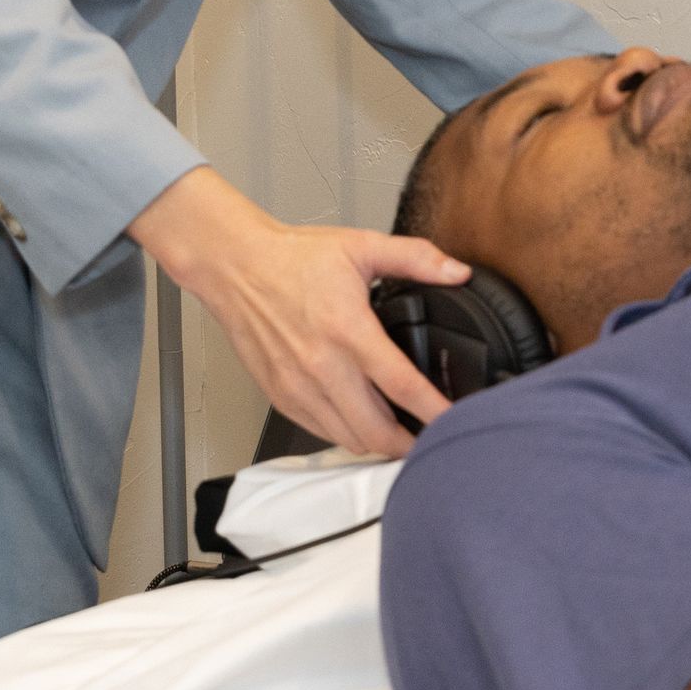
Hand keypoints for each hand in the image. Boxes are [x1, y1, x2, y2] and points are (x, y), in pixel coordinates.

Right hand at [129, 166, 467, 456]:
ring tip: (402, 433)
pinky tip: (363, 422)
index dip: (434, 410)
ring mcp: (298, 387)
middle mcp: (322, 366)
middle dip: (411, 442)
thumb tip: (457, 271)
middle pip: (376, 430)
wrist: (233, 266)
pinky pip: (322, 432)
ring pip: (350, 439)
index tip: (456, 419)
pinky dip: (348, 434)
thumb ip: (415, 258)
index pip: (401, 385)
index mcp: (348, 330)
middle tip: (433, 435)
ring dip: (380, 444)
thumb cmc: (291, 259)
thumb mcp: (360, 245)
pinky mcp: (281, 397)